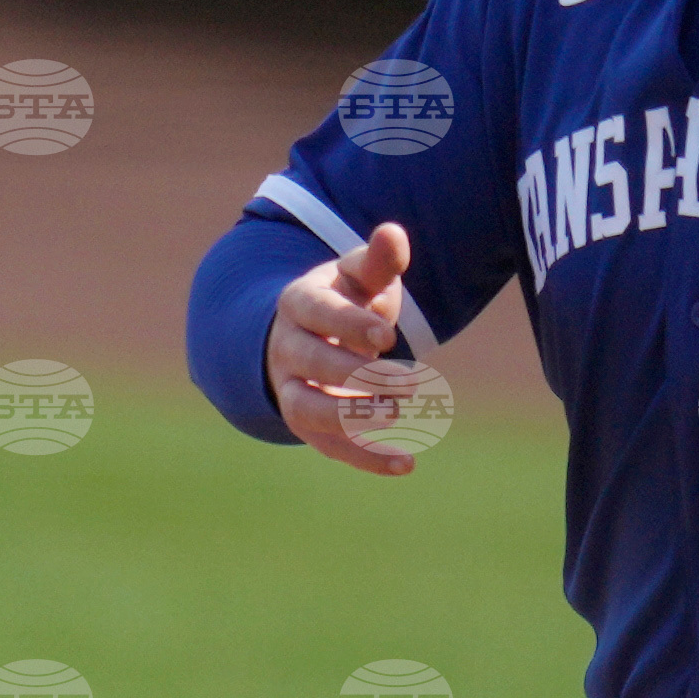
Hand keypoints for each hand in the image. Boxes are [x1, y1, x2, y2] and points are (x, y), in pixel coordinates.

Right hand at [265, 222, 421, 475]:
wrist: (312, 335)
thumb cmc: (346, 299)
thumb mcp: (359, 276)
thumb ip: (378, 261)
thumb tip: (393, 233)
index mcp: (299, 304)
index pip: (316, 313)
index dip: (349, 326)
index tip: (388, 336)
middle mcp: (288, 348)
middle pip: (312, 364)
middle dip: (359, 376)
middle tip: (410, 382)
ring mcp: (293, 389)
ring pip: (308, 410)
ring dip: (353, 419)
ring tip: (398, 417)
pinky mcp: (308, 422)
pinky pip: (329, 446)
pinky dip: (365, 458)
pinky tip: (406, 464)